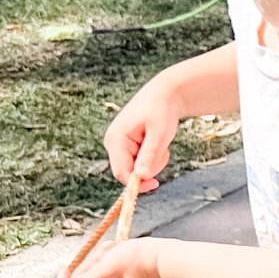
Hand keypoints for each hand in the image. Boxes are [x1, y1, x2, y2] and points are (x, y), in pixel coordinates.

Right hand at [103, 76, 186, 194]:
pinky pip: (142, 161)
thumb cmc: (161, 109)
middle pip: (130, 172)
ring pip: (138, 168)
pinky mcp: (128, 146)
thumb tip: (141, 176)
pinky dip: (154, 156)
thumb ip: (150, 154)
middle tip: (163, 149)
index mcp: (115, 139)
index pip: (121, 173)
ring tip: (160, 142)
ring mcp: (120, 145)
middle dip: (150, 166)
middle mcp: (113, 143)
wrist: (165, 94)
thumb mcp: (159, 133)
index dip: (137, 183)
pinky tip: (156, 141)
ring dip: (154, 160)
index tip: (156, 184)